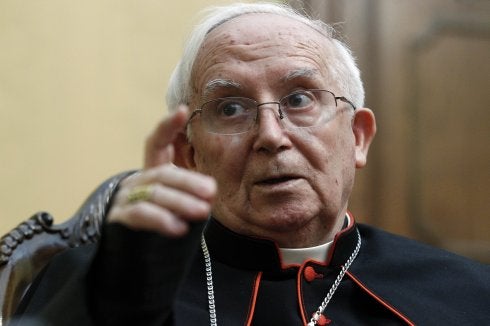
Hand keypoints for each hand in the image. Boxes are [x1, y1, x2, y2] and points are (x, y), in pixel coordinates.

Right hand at [107, 106, 215, 236]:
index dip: (168, 126)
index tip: (184, 110)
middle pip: (163, 173)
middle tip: (211, 192)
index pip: (157, 142)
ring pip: (154, 194)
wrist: (129, 246)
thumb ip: (190, 191)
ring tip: (203, 211)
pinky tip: (180, 228)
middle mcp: (136, 180)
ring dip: (180, 202)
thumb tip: (210, 191)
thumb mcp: (176, 199)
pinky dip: (161, 220)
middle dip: (188, 182)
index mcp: (151, 170)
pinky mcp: (118, 218)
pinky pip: (140, 215)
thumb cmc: (160, 216)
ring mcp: (125, 197)